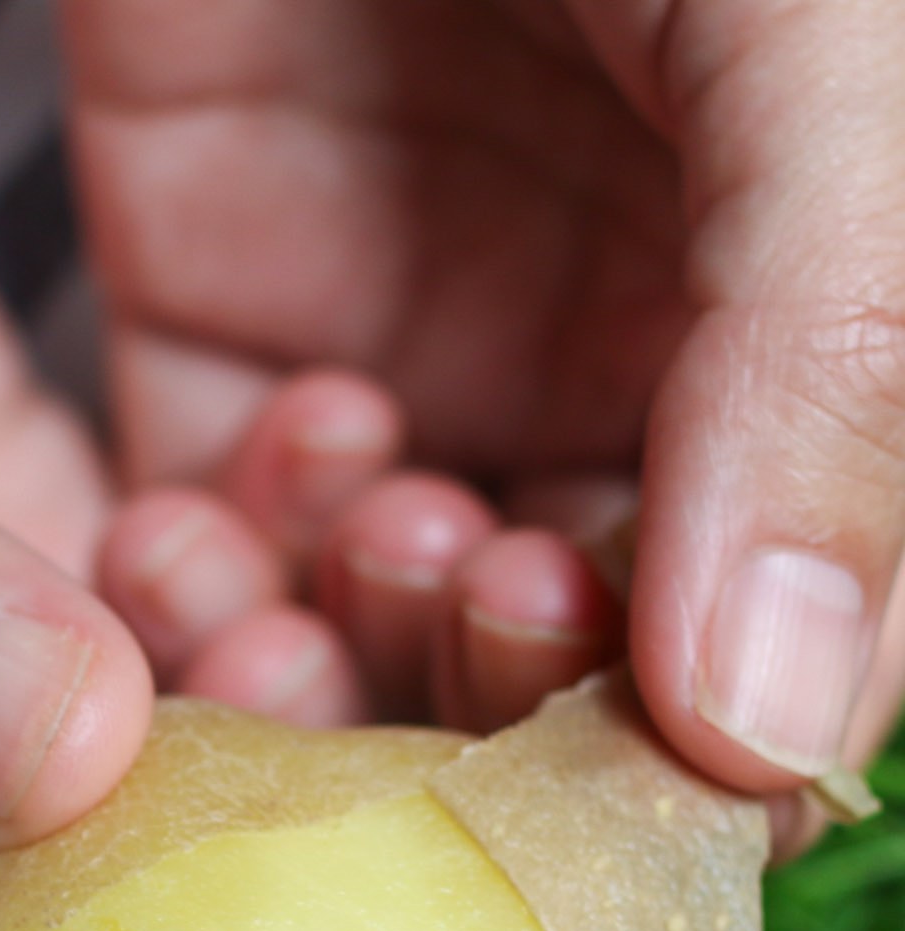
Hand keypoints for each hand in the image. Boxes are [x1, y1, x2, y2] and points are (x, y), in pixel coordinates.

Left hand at [61, 0, 904, 781]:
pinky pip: (224, 553)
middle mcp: (630, 378)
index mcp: (812, 333)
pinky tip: (207, 523)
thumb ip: (843, 360)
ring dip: (362, 650)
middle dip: (528, 681)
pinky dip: (212, 588)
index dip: (727, 733)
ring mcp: (434, 367)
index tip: (659, 741)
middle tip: (487, 589)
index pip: (793, 625)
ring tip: (362, 536)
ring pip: (395, 640)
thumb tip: (788, 731)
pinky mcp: (237, 347)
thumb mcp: (820, 37)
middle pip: (585, 671)